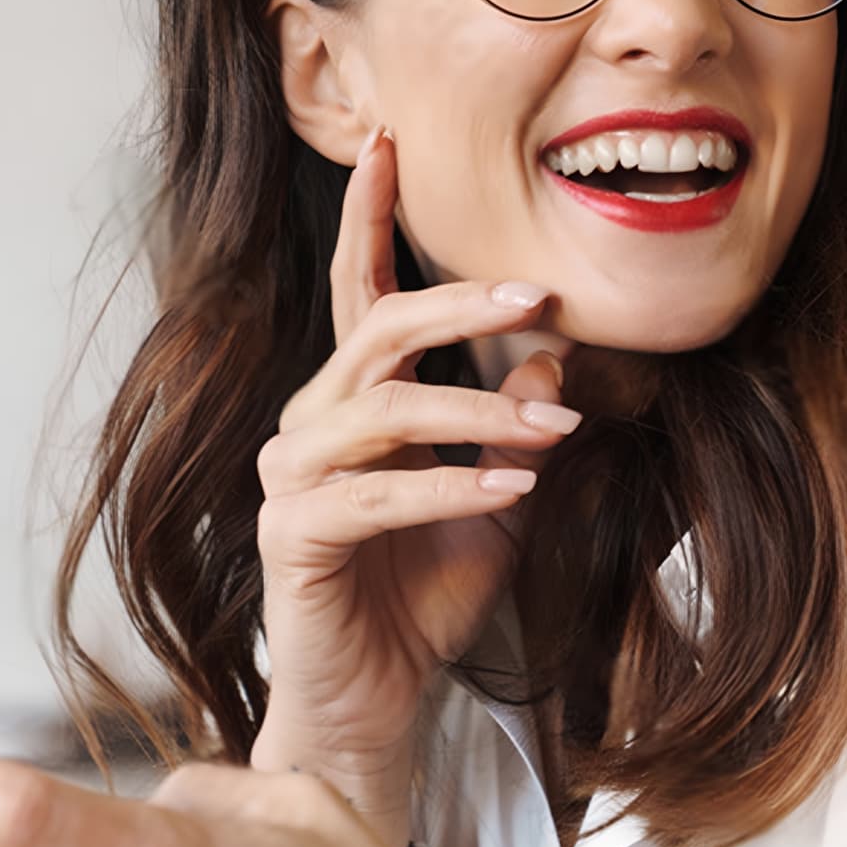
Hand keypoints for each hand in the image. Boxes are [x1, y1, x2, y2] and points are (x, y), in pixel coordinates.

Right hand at [256, 126, 576, 839]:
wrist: (377, 705)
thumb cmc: (425, 601)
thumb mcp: (497, 500)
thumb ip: (516, 427)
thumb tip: (554, 360)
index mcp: (353, 403)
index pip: (364, 294)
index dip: (371, 217)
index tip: (390, 141)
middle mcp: (311, 424)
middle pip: (378, 332)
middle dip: (459, 305)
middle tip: (539, 294)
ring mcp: (293, 476)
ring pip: (383, 407)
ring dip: (478, 413)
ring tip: (551, 435)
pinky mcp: (294, 533)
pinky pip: (378, 492)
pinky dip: (452, 487)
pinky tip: (516, 492)